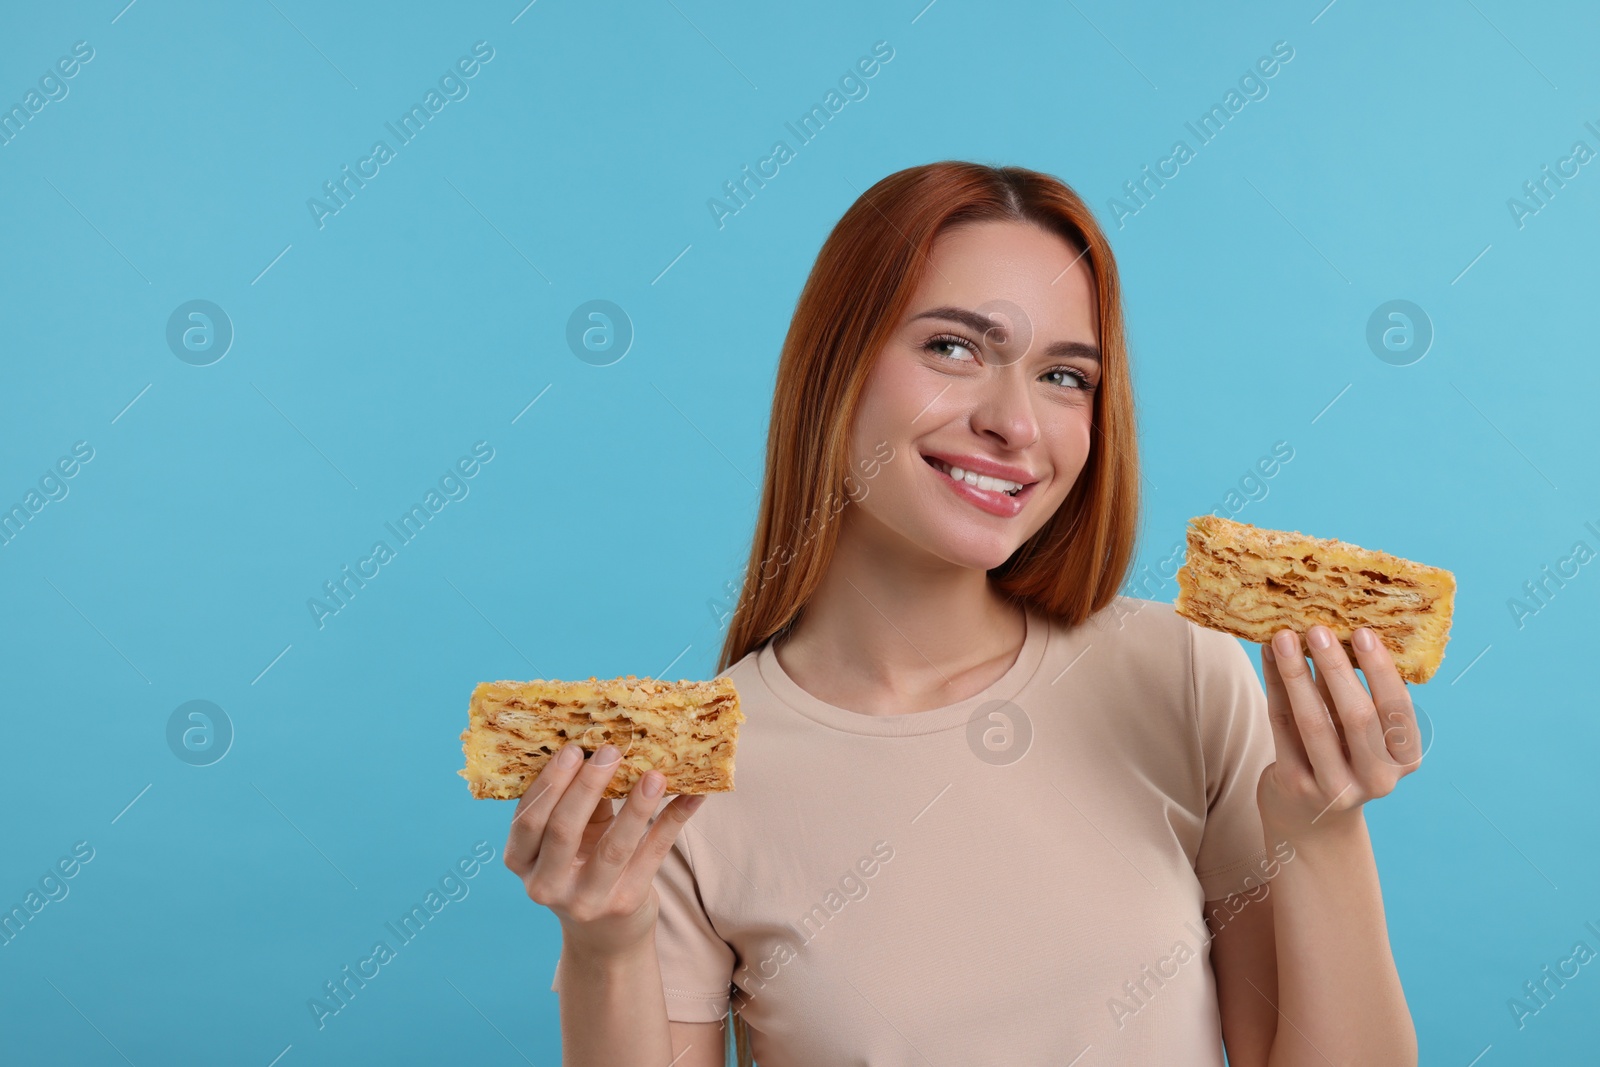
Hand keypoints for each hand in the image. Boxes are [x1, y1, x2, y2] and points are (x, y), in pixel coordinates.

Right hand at [502, 742, 706, 957]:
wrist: (605, 936)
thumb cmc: (582, 868)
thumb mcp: (569, 839)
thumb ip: (579, 801)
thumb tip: (606, 745)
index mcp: (522, 861)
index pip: (528, 820)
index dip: (550, 783)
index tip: (573, 748)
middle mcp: (546, 885)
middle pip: (563, 830)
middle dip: (587, 786)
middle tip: (611, 751)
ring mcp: (586, 899)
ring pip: (613, 847)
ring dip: (636, 806)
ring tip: (655, 774)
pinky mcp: (626, 903)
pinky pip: (653, 855)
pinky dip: (674, 821)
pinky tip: (692, 796)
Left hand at [1257, 625, 1423, 842]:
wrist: (1312, 818)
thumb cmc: (1343, 757)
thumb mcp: (1363, 733)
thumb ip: (1358, 692)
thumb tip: (1339, 628)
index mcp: (1405, 759)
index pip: (1397, 709)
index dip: (1380, 670)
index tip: (1363, 632)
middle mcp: (1377, 778)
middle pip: (1357, 717)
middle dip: (1336, 668)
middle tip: (1318, 629)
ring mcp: (1335, 787)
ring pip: (1314, 723)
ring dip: (1297, 674)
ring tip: (1284, 637)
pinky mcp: (1296, 786)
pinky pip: (1283, 727)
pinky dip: (1274, 687)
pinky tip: (1268, 657)